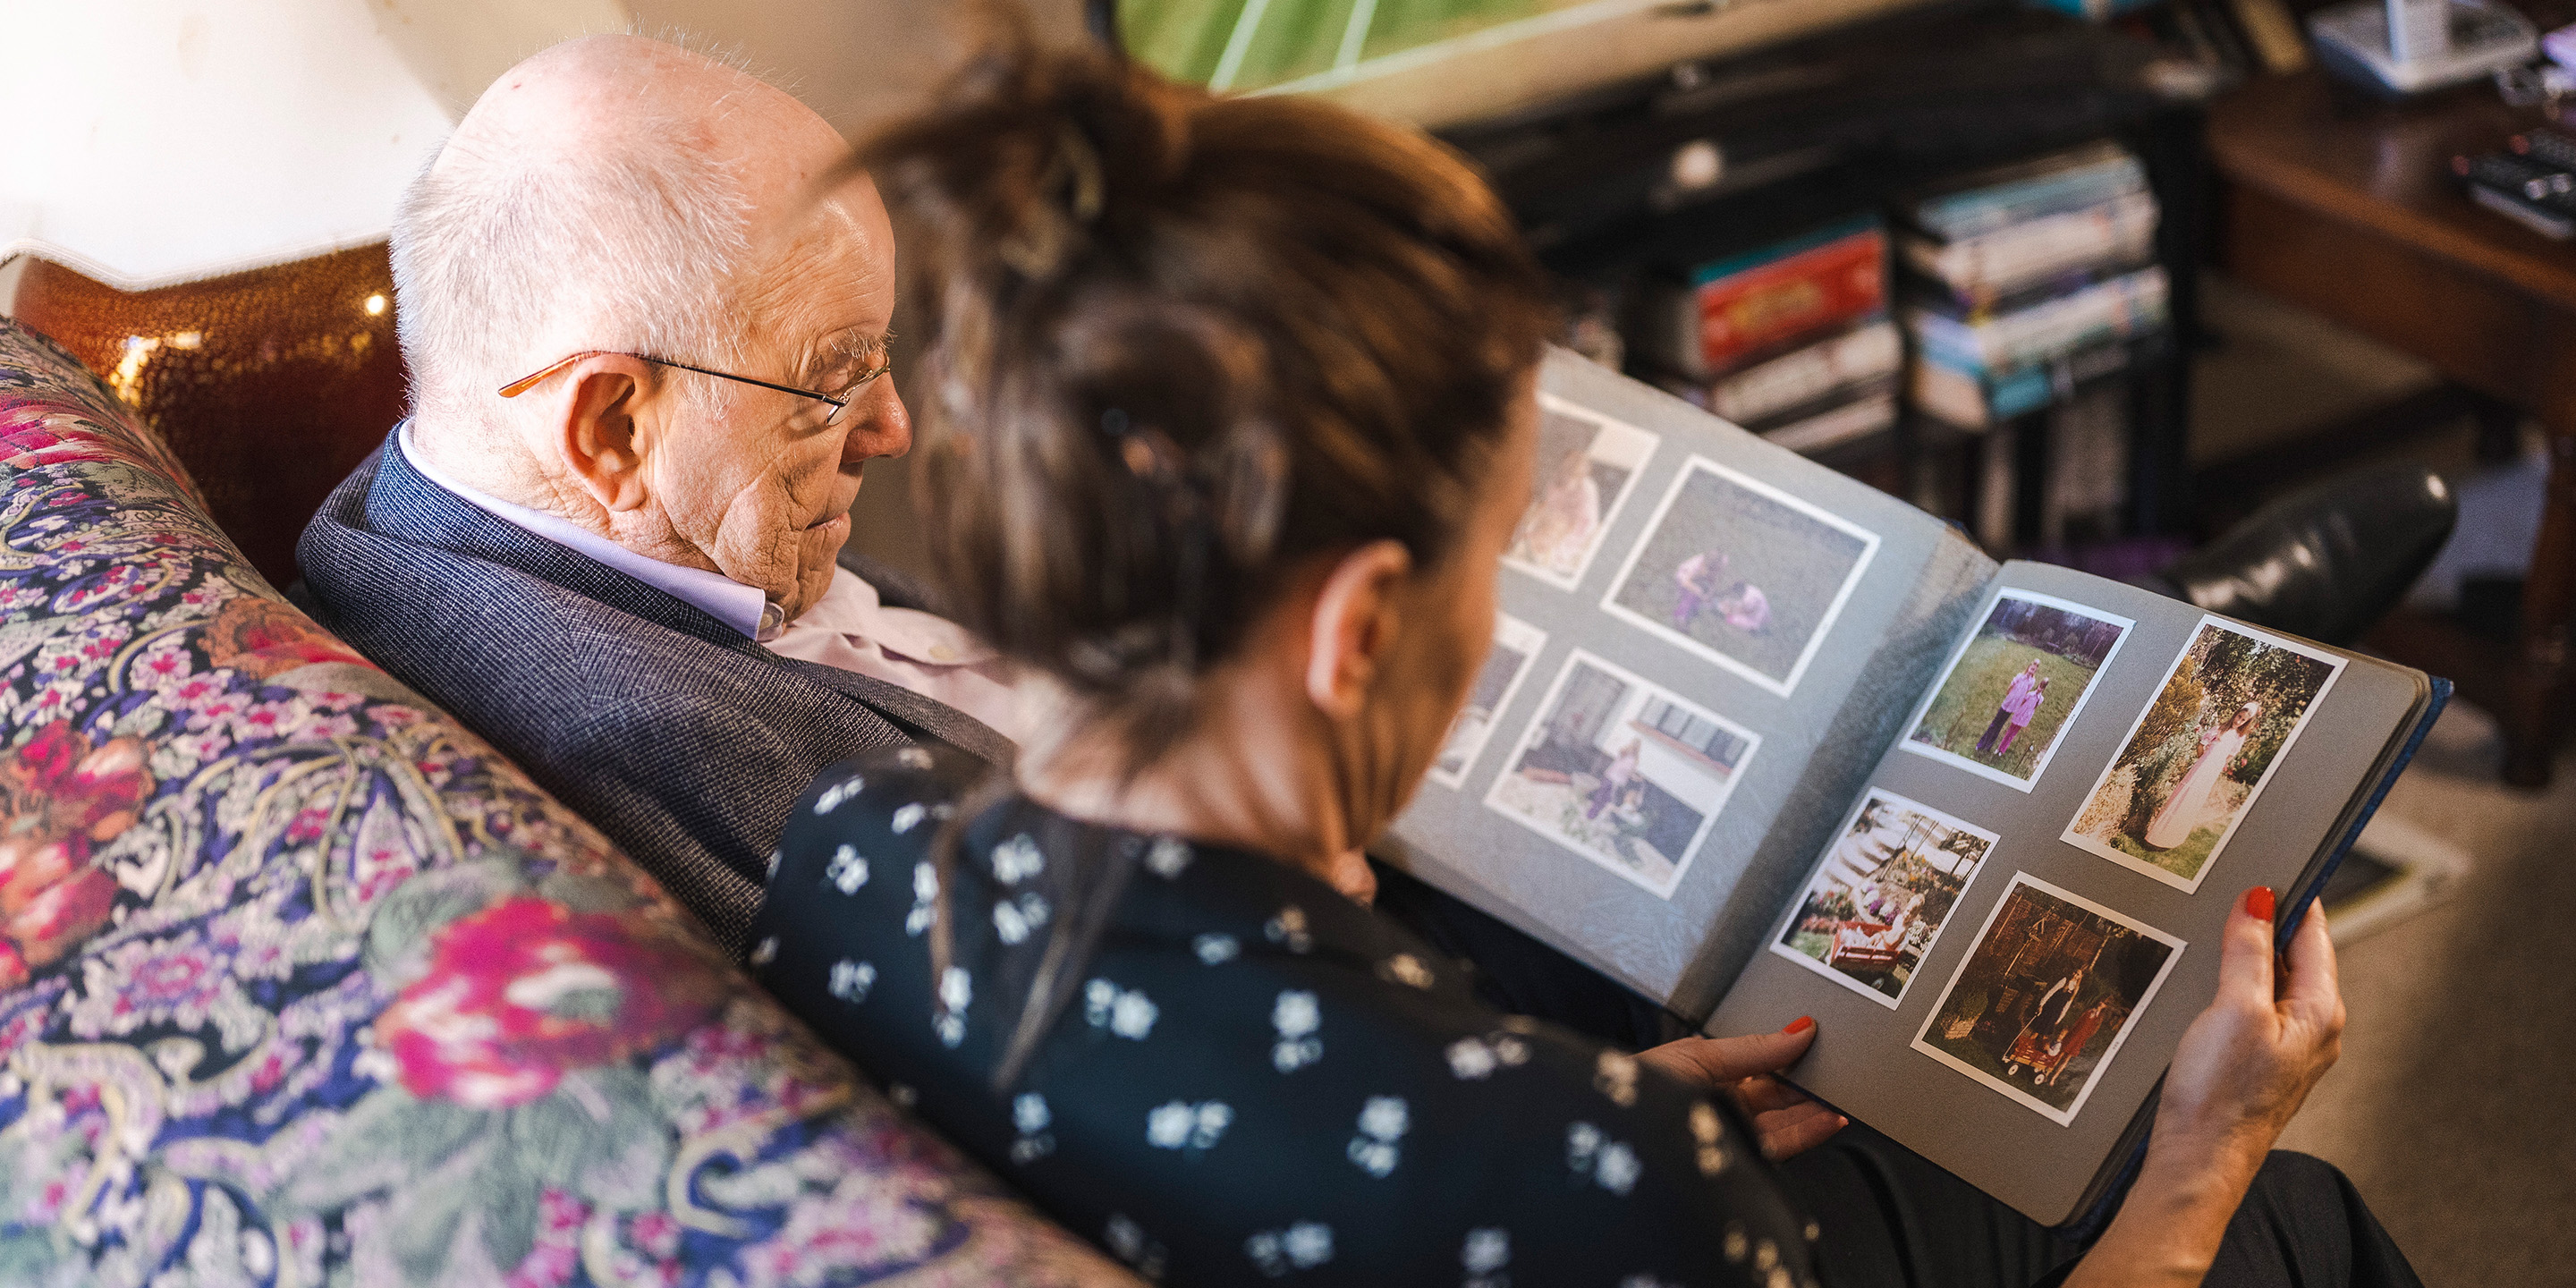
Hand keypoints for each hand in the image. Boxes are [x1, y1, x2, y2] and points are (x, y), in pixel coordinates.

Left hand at [1638, 1018, 1845, 1159]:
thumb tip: (1801, 1029)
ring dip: (1815, 1109)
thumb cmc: (1644, 1088)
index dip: (1789, 1057)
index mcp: (1706, 1076)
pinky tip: (1830, 1119)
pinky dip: (1809, 1132)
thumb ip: (1755, 1048)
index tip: (1819, 1045)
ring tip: (1844, 1096)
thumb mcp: (1702, 1055)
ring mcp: (1731, 1133)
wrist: (1622, 1133)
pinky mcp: (1739, 1160)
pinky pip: (1782, 1146)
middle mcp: (1721, 1106)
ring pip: (1783, 1122)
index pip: (1758, 1067)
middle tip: (1841, 1071)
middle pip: (1775, 1096)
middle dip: (1808, 1084)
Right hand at [2156, 887, 2343, 1162]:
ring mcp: (2289, 1046)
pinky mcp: (2261, 1060)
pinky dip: (2234, 984)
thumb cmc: (2220, 1096)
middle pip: (2295, 954)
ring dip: (2245, 954)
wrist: (2197, 1162)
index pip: (2314, 933)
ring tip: (2211, 933)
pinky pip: (2255, 1005)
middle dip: (2264, 922)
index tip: (2270, 860)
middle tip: (2228, 890)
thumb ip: (2248, 950)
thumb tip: (2259, 899)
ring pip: (2271, 980)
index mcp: (2320, 1010)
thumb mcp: (2234, 1008)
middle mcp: (2314, 1028)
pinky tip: (2205, 982)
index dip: (2291, 896)